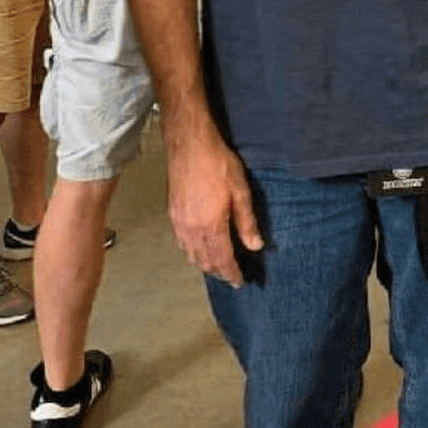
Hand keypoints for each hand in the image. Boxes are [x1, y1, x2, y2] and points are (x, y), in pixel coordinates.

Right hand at [165, 129, 263, 286]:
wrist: (189, 145)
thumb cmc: (218, 163)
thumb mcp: (241, 190)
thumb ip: (247, 221)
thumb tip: (255, 246)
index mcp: (211, 226)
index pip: (222, 259)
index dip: (231, 273)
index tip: (240, 282)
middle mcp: (192, 230)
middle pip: (205, 262)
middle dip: (219, 272)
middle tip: (231, 276)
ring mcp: (179, 223)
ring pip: (191, 255)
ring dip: (205, 264)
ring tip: (218, 266)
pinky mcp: (172, 214)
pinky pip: (181, 243)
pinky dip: (192, 252)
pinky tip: (200, 248)